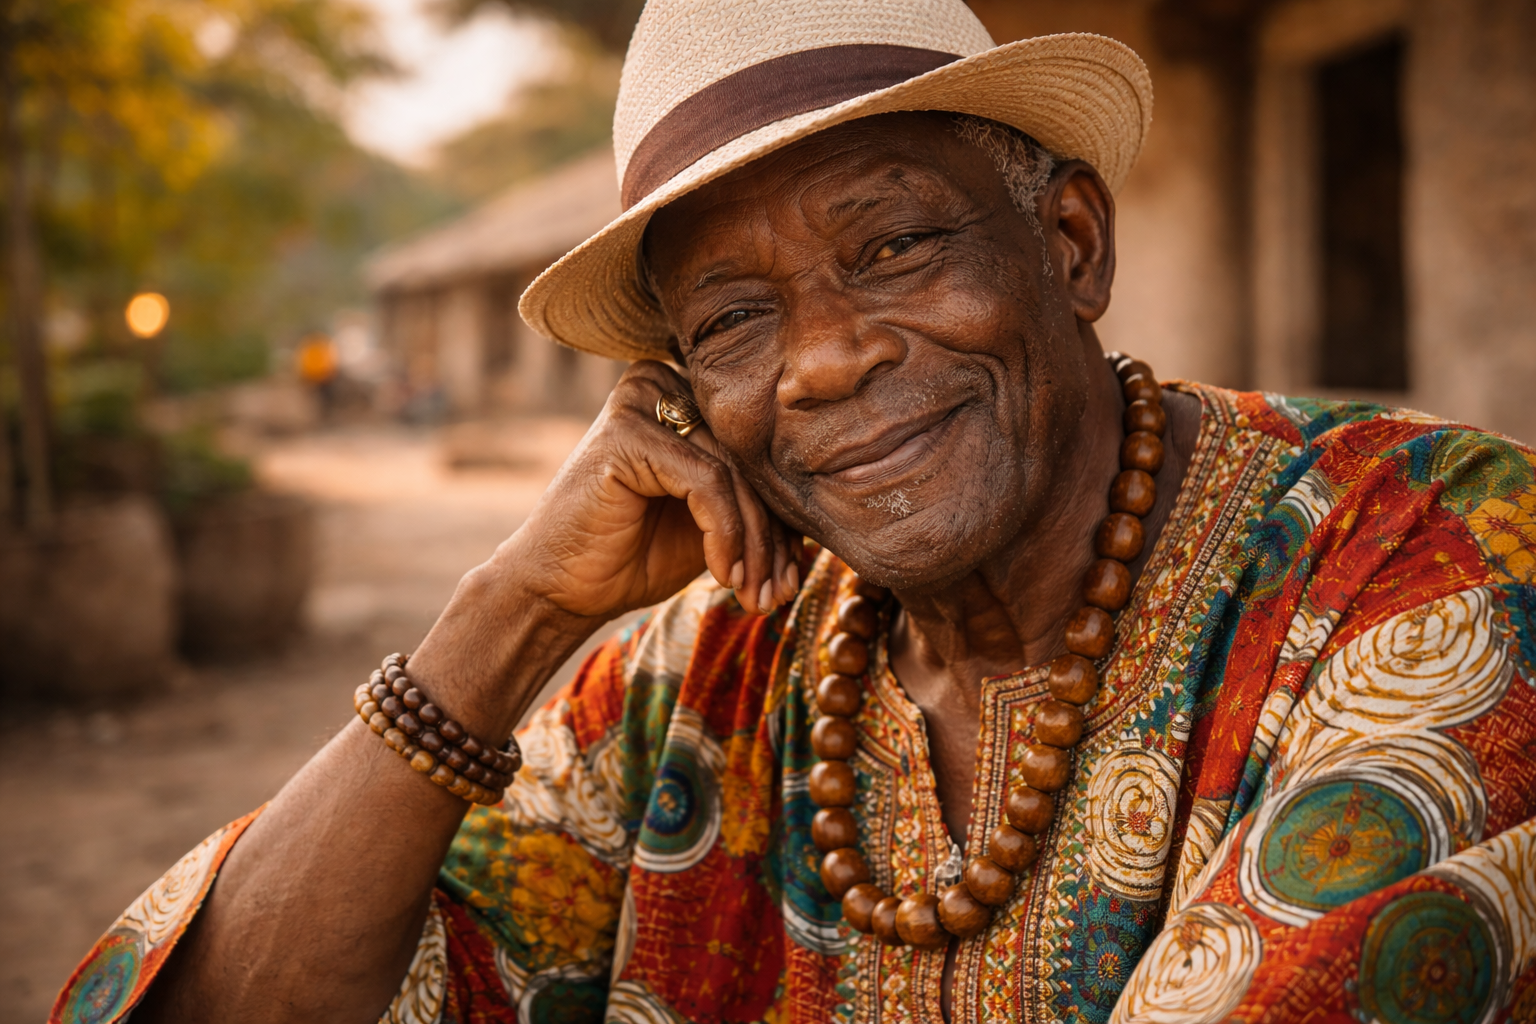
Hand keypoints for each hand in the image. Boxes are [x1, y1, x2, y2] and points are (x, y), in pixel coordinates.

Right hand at [499, 360, 801, 620]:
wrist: (560, 589)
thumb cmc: (633, 556)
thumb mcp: (710, 525)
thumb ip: (753, 502)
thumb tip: (825, 511)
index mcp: (682, 395)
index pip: (754, 453)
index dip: (781, 518)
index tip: (792, 578)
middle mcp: (662, 383)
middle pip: (748, 461)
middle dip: (772, 537)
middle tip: (779, 593)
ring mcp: (641, 401)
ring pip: (733, 474)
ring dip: (754, 545)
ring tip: (756, 595)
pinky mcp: (628, 431)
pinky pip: (706, 482)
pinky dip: (725, 535)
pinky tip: (723, 576)